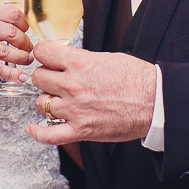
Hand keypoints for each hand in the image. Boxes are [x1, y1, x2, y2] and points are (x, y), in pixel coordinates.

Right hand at [0, 0, 32, 82]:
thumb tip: (10, 18)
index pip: (13, 12)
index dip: (24, 24)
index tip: (26, 30)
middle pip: (14, 32)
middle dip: (26, 42)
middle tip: (29, 47)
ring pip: (8, 51)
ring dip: (22, 58)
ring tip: (26, 60)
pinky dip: (11, 74)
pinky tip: (19, 76)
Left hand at [26, 40, 156, 144]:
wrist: (155, 102)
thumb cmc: (137, 79)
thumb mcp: (106, 58)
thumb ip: (82, 59)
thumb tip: (66, 60)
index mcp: (80, 64)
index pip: (43, 53)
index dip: (43, 54)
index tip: (46, 57)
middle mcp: (73, 86)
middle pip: (38, 78)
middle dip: (45, 76)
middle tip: (54, 78)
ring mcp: (75, 110)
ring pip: (41, 103)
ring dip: (46, 100)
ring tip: (56, 99)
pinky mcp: (81, 130)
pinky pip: (49, 135)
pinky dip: (38, 133)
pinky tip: (33, 128)